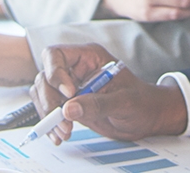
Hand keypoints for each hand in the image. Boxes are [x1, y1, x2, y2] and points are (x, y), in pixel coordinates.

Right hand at [32, 43, 185, 142]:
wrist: (146, 117)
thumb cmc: (141, 102)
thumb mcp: (124, 102)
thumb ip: (97, 104)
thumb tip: (69, 109)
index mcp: (88, 57)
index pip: (56, 55)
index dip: (56, 72)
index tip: (68, 94)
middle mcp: (75, 70)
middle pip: (45, 77)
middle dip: (49, 101)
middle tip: (61, 119)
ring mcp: (69, 87)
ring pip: (42, 94)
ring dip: (48, 115)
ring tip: (64, 131)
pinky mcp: (68, 104)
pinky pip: (49, 110)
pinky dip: (50, 124)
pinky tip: (59, 135)